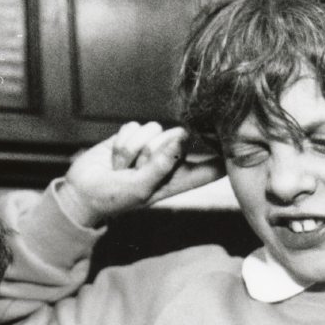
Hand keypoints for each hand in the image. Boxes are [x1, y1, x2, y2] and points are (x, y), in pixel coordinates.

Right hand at [61, 122, 224, 227]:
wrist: (81, 193)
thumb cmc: (114, 198)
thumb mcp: (141, 187)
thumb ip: (162, 164)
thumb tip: (182, 135)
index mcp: (178, 180)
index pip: (213, 166)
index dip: (226, 153)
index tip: (243, 141)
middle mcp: (168, 161)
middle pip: (177, 137)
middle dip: (153, 149)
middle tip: (135, 169)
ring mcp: (150, 146)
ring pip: (153, 129)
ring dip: (132, 147)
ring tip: (121, 166)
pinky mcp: (132, 136)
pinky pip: (134, 125)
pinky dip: (122, 140)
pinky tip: (114, 157)